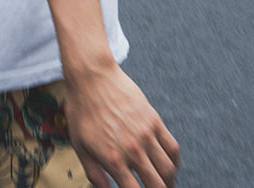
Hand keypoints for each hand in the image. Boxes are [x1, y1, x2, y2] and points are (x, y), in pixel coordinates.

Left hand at [63, 60, 178, 187]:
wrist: (92, 75)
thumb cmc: (82, 109)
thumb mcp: (79, 144)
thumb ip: (93, 172)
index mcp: (113, 159)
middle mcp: (132, 150)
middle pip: (157, 185)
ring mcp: (146, 134)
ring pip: (168, 169)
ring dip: (169, 181)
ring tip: (165, 184)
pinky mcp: (154, 120)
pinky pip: (172, 147)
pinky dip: (175, 161)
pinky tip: (170, 165)